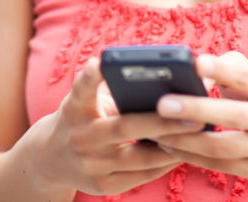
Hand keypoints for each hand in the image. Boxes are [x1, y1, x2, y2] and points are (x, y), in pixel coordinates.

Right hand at [29, 57, 202, 195]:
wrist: (50, 159)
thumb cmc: (81, 118)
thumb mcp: (85, 101)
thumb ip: (114, 90)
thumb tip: (168, 83)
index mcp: (74, 109)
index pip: (82, 89)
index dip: (91, 77)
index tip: (102, 62)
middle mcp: (80, 136)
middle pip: (124, 127)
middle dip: (162, 121)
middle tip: (194, 114)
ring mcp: (90, 164)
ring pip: (139, 158)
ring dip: (172, 146)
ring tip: (198, 134)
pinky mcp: (101, 186)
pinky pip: (141, 176)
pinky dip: (163, 163)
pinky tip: (182, 152)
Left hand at [152, 51, 247, 179]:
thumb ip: (227, 66)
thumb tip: (194, 73)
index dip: (223, 71)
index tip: (196, 64)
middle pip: (235, 116)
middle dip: (196, 110)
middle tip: (162, 104)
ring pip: (224, 148)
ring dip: (186, 140)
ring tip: (157, 130)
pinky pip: (221, 165)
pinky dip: (192, 156)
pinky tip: (170, 146)